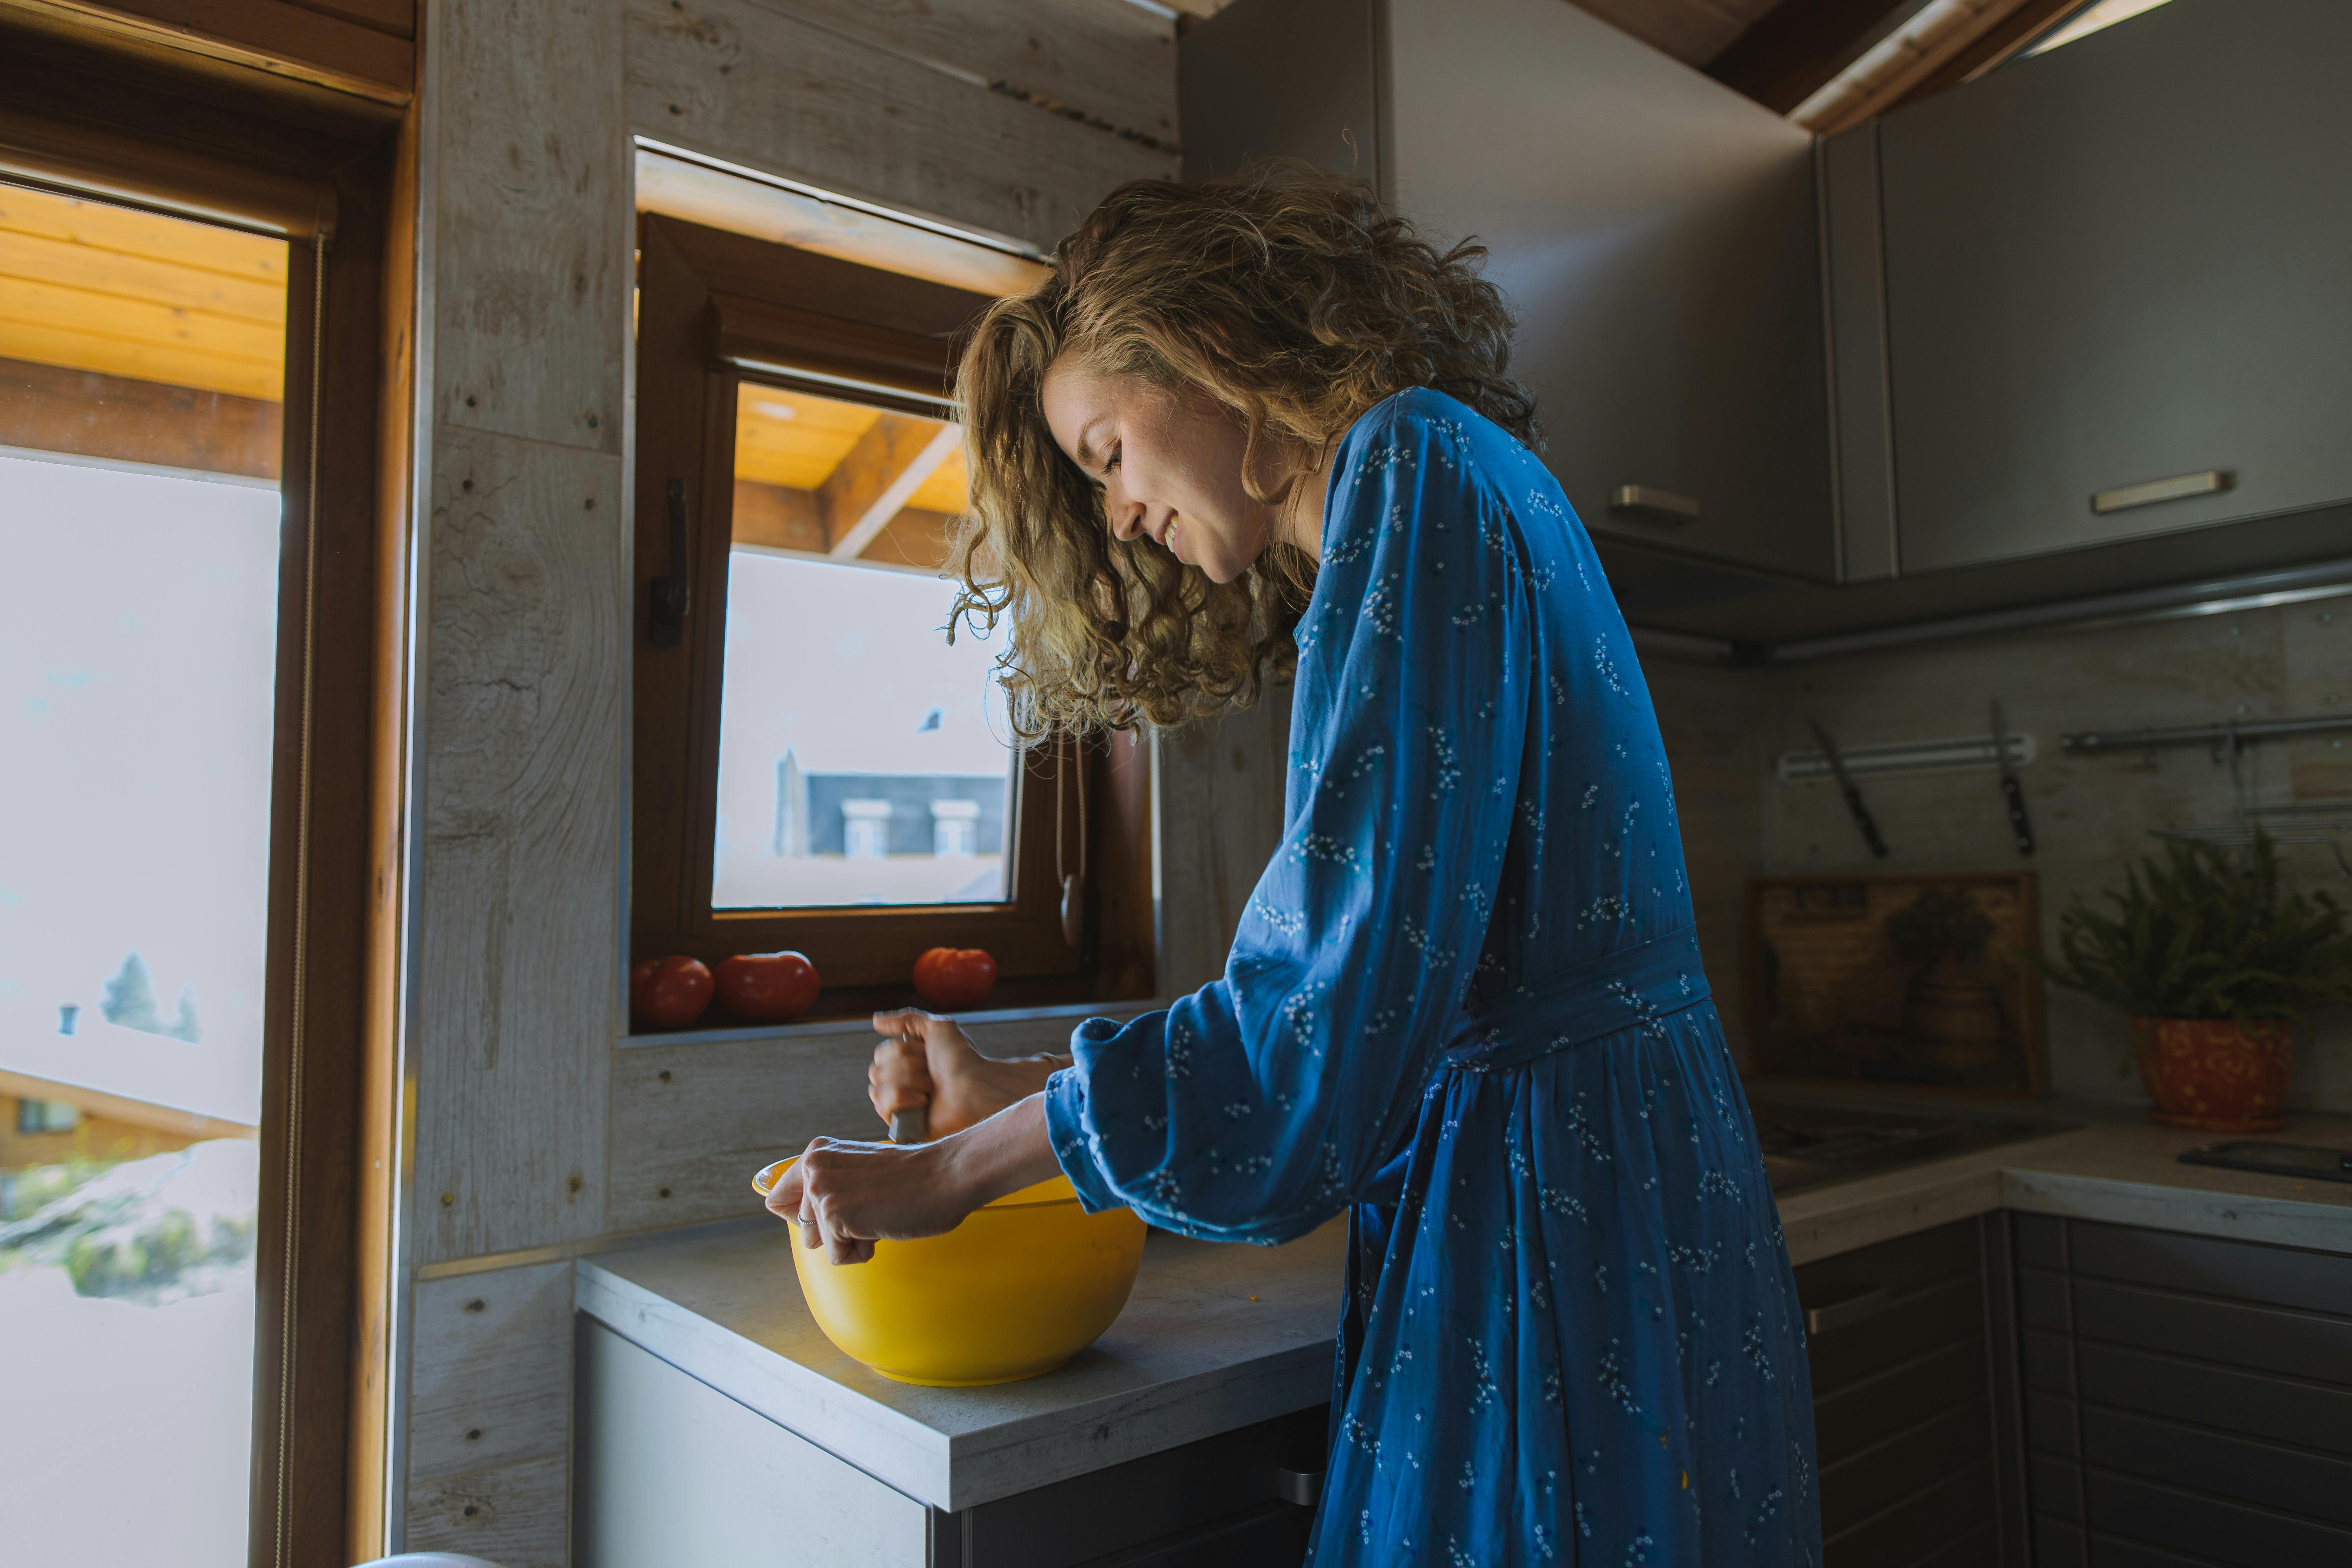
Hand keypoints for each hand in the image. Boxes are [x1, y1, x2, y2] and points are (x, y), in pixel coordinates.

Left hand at [764, 1097, 1062, 1264]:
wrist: (946, 1176)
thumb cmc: (913, 1179)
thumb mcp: (858, 1172)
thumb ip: (829, 1185)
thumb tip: (795, 1216)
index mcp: (817, 1152)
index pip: (779, 1200)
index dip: (807, 1218)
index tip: (840, 1212)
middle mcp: (812, 1165)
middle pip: (800, 1227)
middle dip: (833, 1231)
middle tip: (870, 1210)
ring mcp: (820, 1188)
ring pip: (818, 1242)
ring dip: (849, 1241)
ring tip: (877, 1216)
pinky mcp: (833, 1213)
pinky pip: (837, 1257)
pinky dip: (860, 1252)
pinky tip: (881, 1226)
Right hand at [867, 1009, 1063, 1137]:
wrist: (975, 1087)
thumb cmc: (961, 1058)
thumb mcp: (937, 1028)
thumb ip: (907, 1020)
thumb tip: (875, 1019)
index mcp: (906, 1064)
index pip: (880, 1054)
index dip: (901, 1050)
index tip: (926, 1053)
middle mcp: (901, 1084)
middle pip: (876, 1070)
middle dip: (906, 1066)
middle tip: (931, 1071)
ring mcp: (901, 1107)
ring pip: (877, 1087)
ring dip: (909, 1081)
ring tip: (931, 1087)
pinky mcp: (902, 1126)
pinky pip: (883, 1106)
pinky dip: (902, 1098)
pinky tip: (923, 1101)